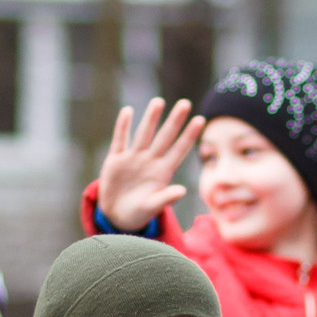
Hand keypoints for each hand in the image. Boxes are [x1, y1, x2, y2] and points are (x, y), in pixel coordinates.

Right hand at [95, 98, 203, 231]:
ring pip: (143, 134)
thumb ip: (166, 198)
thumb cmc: (139, 212)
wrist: (116, 215)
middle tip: (185, 103)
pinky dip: (123, 126)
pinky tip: (128, 111)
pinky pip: (120, 140)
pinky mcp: (116, 160)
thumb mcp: (152, 207)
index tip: (200, 120)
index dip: (189, 136)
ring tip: (159, 102)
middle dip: (174, 121)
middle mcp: (150, 161)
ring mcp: (133, 158)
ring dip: (150, 118)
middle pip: (164, 137)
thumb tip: (182, 191)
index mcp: (163, 172)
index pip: (179, 150)